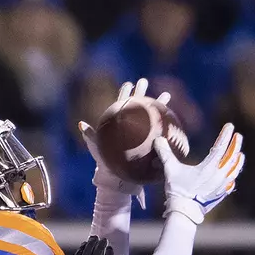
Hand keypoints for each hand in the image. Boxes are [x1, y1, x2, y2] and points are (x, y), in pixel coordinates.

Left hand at [78, 78, 168, 202]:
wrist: (116, 173)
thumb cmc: (104, 160)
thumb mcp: (96, 146)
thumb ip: (90, 134)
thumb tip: (81, 124)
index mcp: (118, 122)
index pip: (121, 104)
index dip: (124, 93)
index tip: (128, 83)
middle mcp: (130, 124)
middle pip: (136, 104)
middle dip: (141, 92)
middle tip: (144, 81)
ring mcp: (141, 131)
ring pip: (150, 114)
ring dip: (158, 103)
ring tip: (166, 94)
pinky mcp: (148, 139)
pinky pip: (158, 131)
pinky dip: (165, 124)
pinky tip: (173, 119)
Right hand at [157, 122, 244, 224]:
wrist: (185, 212)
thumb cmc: (178, 190)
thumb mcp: (171, 170)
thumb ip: (165, 154)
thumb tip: (158, 139)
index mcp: (209, 166)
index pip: (221, 146)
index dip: (225, 135)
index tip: (230, 125)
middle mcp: (219, 174)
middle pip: (231, 156)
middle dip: (235, 145)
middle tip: (238, 136)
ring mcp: (222, 185)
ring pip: (234, 170)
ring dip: (238, 161)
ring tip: (240, 154)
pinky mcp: (220, 194)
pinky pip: (230, 184)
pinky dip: (233, 177)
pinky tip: (233, 176)